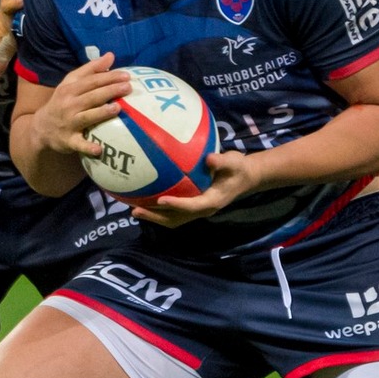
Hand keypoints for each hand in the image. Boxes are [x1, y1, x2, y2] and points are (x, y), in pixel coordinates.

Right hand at [32, 53, 128, 161]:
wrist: (41, 127)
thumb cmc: (62, 101)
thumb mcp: (71, 83)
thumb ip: (91, 69)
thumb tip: (111, 56)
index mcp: (70, 89)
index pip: (92, 81)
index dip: (109, 77)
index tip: (126, 75)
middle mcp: (69, 104)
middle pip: (91, 96)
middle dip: (110, 91)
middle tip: (128, 88)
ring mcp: (69, 123)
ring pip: (87, 117)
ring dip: (101, 113)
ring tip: (117, 108)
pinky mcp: (68, 140)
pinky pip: (79, 144)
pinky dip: (88, 147)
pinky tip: (99, 149)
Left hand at [133, 149, 265, 227]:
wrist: (245, 178)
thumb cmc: (238, 168)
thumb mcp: (234, 162)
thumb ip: (222, 161)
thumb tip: (208, 158)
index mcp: (211, 201)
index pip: (192, 206)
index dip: (176, 204)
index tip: (160, 200)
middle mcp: (202, 210)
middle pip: (175, 219)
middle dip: (155, 216)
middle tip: (135, 210)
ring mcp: (196, 210)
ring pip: (172, 219)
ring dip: (153, 216)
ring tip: (133, 209)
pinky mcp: (192, 206)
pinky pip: (173, 212)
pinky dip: (158, 210)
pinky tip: (144, 199)